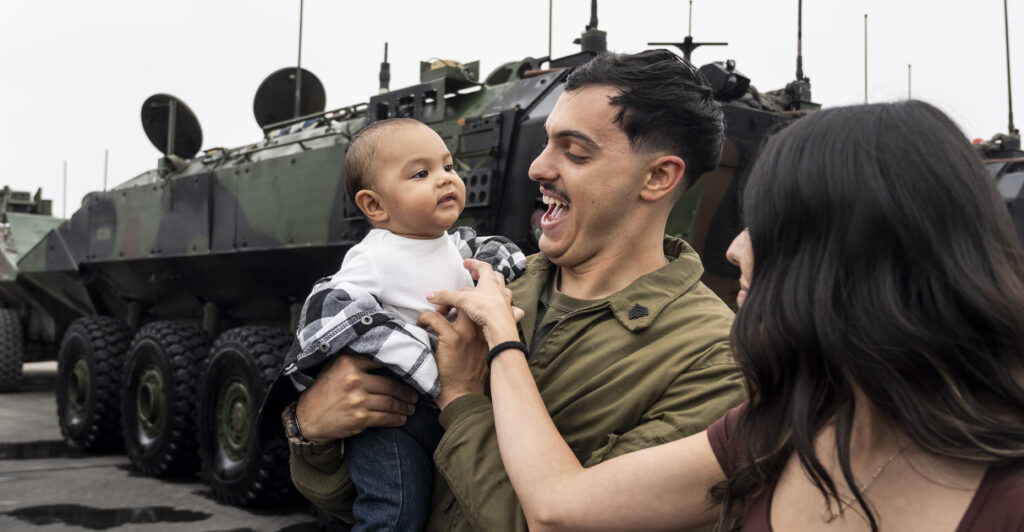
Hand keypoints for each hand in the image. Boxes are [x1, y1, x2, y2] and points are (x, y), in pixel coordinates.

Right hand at [295, 354, 418, 441]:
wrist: (308, 418)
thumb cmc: (324, 390)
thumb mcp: (335, 368)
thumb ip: (357, 361)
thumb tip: (387, 357)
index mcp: (349, 362)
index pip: (382, 362)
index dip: (399, 367)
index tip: (411, 371)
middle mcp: (354, 379)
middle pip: (390, 385)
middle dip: (406, 392)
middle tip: (415, 395)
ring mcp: (357, 400)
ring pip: (390, 402)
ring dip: (404, 406)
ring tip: (411, 407)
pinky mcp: (360, 418)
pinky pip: (384, 418)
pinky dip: (396, 419)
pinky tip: (402, 419)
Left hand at [418, 299, 489, 409]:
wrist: (463, 396)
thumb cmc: (470, 378)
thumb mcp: (485, 356)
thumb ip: (483, 341)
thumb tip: (474, 332)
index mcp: (489, 334)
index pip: (485, 307)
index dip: (472, 301)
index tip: (459, 307)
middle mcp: (481, 330)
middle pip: (472, 300)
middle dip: (458, 297)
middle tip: (446, 307)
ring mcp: (466, 334)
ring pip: (455, 304)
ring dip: (442, 304)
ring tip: (435, 313)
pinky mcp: (452, 338)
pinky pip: (435, 318)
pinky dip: (425, 318)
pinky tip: (421, 325)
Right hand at [427, 259, 522, 346]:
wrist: (500, 328)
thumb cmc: (485, 309)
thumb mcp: (461, 300)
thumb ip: (445, 297)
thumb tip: (430, 295)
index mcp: (489, 282)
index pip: (483, 266)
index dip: (474, 263)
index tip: (466, 263)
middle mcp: (500, 290)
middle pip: (496, 277)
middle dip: (486, 275)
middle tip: (476, 275)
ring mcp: (507, 303)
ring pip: (505, 291)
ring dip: (498, 289)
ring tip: (490, 291)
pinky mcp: (510, 315)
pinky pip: (513, 309)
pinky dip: (509, 308)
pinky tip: (508, 310)